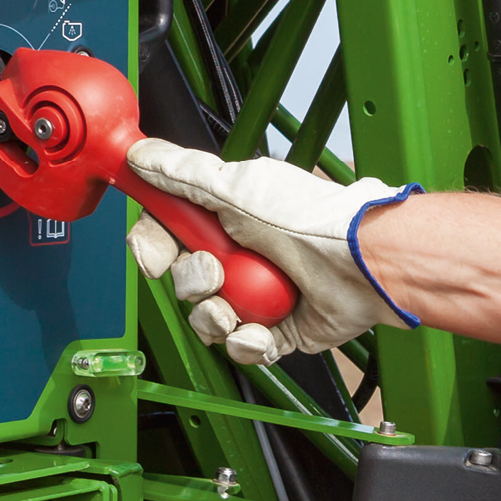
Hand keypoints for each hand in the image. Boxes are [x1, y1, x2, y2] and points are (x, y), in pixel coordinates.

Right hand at [125, 138, 421, 364]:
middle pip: (185, 281)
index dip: (155, 246)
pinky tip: (260, 330)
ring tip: (238, 308)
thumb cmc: (309, 220)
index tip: (154, 256)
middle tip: (215, 273)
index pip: (171, 234)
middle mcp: (241, 256)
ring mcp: (258, 294)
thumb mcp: (236, 187)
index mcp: (227, 218)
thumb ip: (183, 173)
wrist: (359, 263)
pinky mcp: (277, 329)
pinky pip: (242, 346)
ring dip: (215, 317)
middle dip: (193, 283)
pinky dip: (248, 341)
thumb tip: (141, 154)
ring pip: (208, 319)